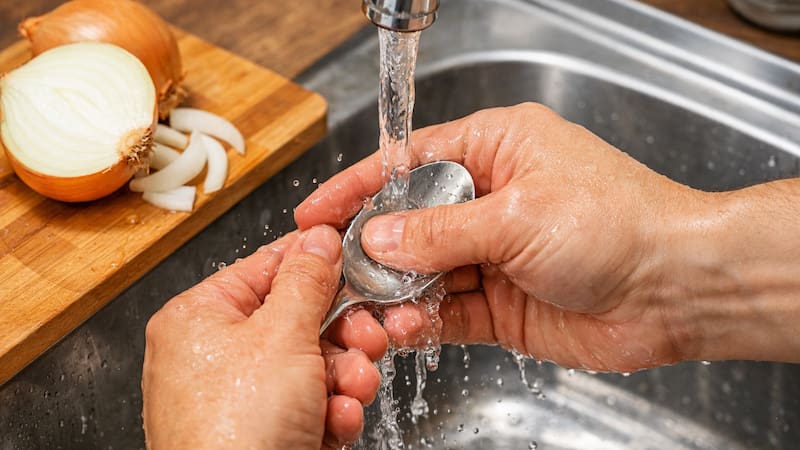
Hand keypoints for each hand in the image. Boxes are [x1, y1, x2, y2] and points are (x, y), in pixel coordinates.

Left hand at [142, 226, 387, 448]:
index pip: (266, 266)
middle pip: (297, 320)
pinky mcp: (261, 433)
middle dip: (342, 335)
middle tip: (368, 338)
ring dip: (344, 376)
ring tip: (352, 390)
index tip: (354, 256)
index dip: (316, 260)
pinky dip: (330, 410)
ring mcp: (237, 398)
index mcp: (200, 318)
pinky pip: (307, 404)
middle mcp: (213, 355)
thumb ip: (307, 280)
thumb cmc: (234, 432)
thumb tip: (319, 237)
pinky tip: (336, 422)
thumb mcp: (282, 337)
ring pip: (311, 365)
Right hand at [296, 103, 799, 370]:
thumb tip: (378, 237)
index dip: (357, 188)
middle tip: (335, 274)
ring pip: (422, 273)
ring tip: (376, 312)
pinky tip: (408, 329)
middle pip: (407, 222)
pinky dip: (423, 322)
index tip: (314, 213)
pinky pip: (446, 311)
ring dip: (396, 295)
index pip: (407, 163)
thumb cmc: (617, 224)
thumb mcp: (517, 215)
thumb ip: (439, 231)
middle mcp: (490, 198)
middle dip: (372, 251)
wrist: (677, 289)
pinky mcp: (501, 303)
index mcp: (495, 150)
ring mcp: (493, 254)